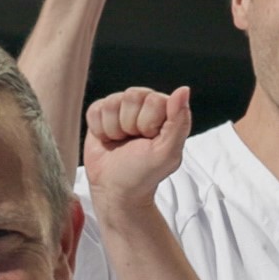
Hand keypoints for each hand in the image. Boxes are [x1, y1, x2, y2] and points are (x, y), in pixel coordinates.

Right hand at [84, 85, 194, 211]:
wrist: (115, 190)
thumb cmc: (143, 173)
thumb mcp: (167, 153)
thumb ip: (179, 122)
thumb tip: (183, 90)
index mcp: (165, 110)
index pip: (153, 99)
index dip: (148, 123)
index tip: (149, 141)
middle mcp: (143, 103)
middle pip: (131, 96)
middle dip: (130, 125)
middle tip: (134, 143)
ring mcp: (121, 107)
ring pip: (111, 103)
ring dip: (114, 129)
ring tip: (121, 143)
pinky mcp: (100, 113)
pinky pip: (95, 110)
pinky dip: (99, 130)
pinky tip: (108, 140)